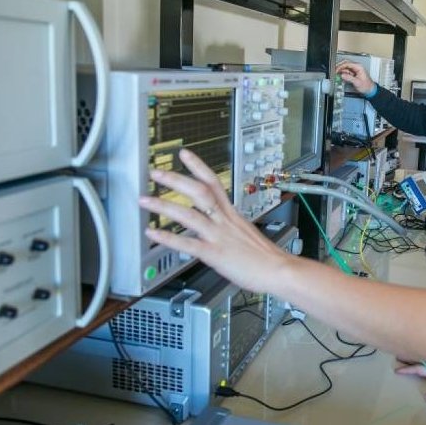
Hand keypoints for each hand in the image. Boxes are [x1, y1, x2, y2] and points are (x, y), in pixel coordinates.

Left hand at [138, 149, 289, 293]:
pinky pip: (188, 244)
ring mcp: (219, 236)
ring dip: (165, 206)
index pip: (214, 182)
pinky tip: (153, 234)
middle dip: (176, 180)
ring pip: (190, 215)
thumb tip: (217, 227)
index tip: (184, 154)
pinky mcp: (216, 254)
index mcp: (232, 215)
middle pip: (200, 192)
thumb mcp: (246, 234)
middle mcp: (225, 221)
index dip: (198, 166)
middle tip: (156, 172)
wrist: (279, 270)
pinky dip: (169, 238)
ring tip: (145, 200)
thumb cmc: (266, 256)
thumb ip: (229, 228)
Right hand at [335, 61, 376, 94]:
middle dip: (340, 67)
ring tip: (337, 75)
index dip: (341, 66)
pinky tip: (341, 76)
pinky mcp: (353, 73)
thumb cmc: (366, 86)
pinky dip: (343, 74)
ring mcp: (355, 70)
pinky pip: (347, 72)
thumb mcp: (357, 82)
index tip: (336, 70)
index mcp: (359, 67)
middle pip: (346, 64)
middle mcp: (357, 67)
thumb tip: (342, 75)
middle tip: (335, 71)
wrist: (370, 90)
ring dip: (341, 71)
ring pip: (345, 68)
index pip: (348, 63)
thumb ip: (349, 78)